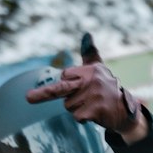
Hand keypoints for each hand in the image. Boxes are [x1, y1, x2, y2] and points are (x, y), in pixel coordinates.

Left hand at [25, 32, 147, 143]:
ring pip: (68, 105)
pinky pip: (77, 117)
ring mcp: (93, 97)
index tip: (78, 85)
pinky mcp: (94, 111)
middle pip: (61, 88)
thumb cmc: (107, 88)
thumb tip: (87, 34)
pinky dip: (83, 118)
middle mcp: (91, 81)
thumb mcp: (99, 69)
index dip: (68, 81)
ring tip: (91, 105)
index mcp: (90, 70)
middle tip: (27, 98)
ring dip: (77, 108)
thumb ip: (89, 53)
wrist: (125, 110)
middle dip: (43, 93)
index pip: (65, 75)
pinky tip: (95, 114)